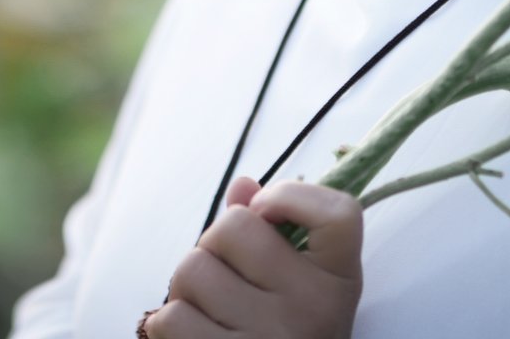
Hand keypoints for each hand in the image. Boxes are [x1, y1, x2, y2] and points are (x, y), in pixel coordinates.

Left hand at [139, 174, 364, 337]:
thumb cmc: (286, 332)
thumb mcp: (298, 283)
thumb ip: (272, 230)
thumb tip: (242, 186)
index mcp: (339, 281)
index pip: (340, 212)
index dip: (290, 196)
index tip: (267, 213)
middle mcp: (313, 310)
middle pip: (232, 226)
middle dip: (214, 244)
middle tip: (228, 274)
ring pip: (191, 269)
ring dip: (188, 286)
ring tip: (211, 307)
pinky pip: (170, 318)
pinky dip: (170, 323)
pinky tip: (195, 333)